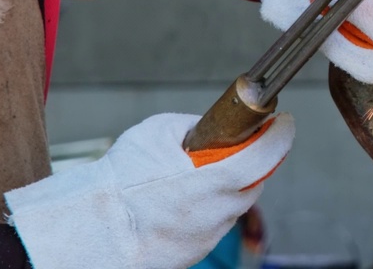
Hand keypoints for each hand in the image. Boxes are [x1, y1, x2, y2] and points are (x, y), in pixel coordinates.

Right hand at [5, 112, 294, 268]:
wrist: (89, 232)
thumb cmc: (118, 183)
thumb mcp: (157, 133)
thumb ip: (194, 127)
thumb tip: (212, 127)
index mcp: (216, 182)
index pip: (268, 154)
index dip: (280, 133)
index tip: (283, 121)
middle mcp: (220, 212)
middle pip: (257, 179)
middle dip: (253, 159)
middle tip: (239, 143)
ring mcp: (210, 235)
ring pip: (236, 203)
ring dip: (229, 185)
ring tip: (198, 172)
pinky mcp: (197, 251)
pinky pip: (216, 222)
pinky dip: (209, 206)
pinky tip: (184, 197)